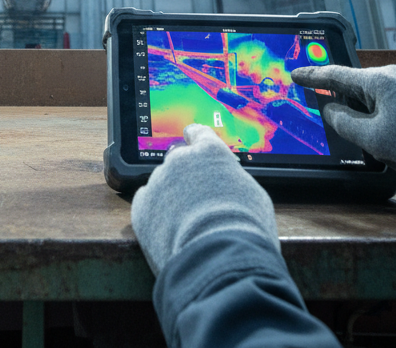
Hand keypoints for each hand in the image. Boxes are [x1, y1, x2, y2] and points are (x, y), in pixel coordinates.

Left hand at [130, 124, 278, 275]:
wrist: (218, 261)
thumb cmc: (245, 231)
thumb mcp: (253, 196)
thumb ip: (233, 182)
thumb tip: (229, 188)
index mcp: (210, 152)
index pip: (198, 134)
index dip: (196, 140)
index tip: (192, 141)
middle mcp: (181, 160)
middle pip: (179, 163)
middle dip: (185, 179)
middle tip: (197, 204)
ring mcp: (158, 182)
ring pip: (162, 185)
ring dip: (170, 199)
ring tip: (186, 227)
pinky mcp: (142, 207)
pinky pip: (146, 205)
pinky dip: (155, 216)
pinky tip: (169, 233)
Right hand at [291, 64, 395, 190]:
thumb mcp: (372, 139)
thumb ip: (344, 123)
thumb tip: (331, 111)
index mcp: (377, 80)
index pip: (335, 75)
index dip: (312, 76)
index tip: (295, 73)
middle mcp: (390, 75)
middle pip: (353, 84)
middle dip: (338, 98)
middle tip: (321, 106)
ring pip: (369, 93)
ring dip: (359, 109)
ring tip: (362, 131)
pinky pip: (384, 97)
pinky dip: (374, 110)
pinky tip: (378, 128)